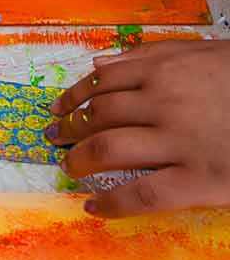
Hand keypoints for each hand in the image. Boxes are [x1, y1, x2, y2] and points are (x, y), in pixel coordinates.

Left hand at [46, 40, 229, 217]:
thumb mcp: (206, 51)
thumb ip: (152, 54)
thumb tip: (99, 64)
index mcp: (164, 71)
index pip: (101, 84)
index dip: (73, 98)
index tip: (58, 108)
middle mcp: (163, 103)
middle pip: (97, 116)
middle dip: (68, 128)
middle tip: (53, 137)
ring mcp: (179, 142)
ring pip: (107, 150)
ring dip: (78, 160)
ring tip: (68, 167)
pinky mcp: (198, 180)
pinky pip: (141, 194)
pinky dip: (111, 204)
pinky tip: (93, 208)